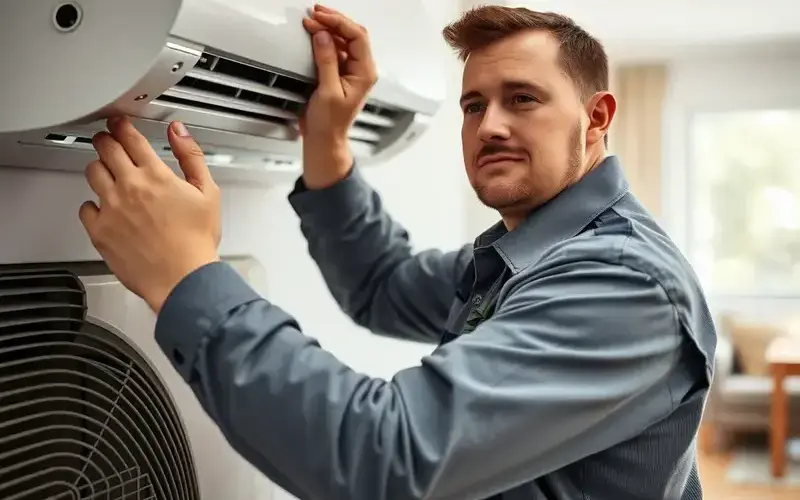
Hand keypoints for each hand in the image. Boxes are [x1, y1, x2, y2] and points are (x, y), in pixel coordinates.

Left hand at [79, 117, 221, 311]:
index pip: (130, 138)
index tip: (118, 124)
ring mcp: (111, 208)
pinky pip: (85, 207)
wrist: (182, 278)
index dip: (121, 126)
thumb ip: (191, 156)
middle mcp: (129, 187)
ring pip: (92, 172)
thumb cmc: (196, 242)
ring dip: (99, 168)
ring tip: (108, 174)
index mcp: (156, 175)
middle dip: (106, 141)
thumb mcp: (208, 192)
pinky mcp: (100, 230)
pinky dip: (93, 205)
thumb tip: (178, 131)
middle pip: (105, 149)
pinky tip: (106, 209)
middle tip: (109, 143)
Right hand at [301, 4, 378, 188]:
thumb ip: (327, 61)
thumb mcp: (328, 91)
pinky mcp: (339, 72)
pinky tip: (314, 35)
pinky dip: (324, 39)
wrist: (324, 139)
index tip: (321, 17)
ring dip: (327, 28)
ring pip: (343, 39)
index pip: (358, 37)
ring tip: (311, 22)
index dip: (339, 23)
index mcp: (365, 73)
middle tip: (314, 14)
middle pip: (352, 34)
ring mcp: (350, 70)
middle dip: (334, 21)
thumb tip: (323, 36)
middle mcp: (361, 69)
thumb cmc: (330, 123)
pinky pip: (334, 49)